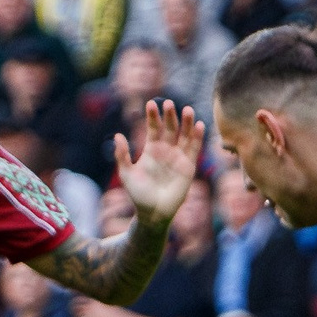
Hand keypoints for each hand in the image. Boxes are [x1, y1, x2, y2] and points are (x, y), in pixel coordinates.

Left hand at [112, 99, 200, 228]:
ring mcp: (178, 157)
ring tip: (188, 110)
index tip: (150, 103)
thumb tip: (117, 135)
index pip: (153, 128)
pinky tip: (199, 125)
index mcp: (151, 150)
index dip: (152, 116)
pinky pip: (194, 149)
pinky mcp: (189, 166)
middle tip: (169, 103)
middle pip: (170, 128)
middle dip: (170, 116)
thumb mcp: (126, 174)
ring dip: (187, 123)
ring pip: (184, 135)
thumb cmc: (138, 194)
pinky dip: (197, 137)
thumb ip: (122, 155)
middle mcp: (166, 150)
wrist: (153, 213)